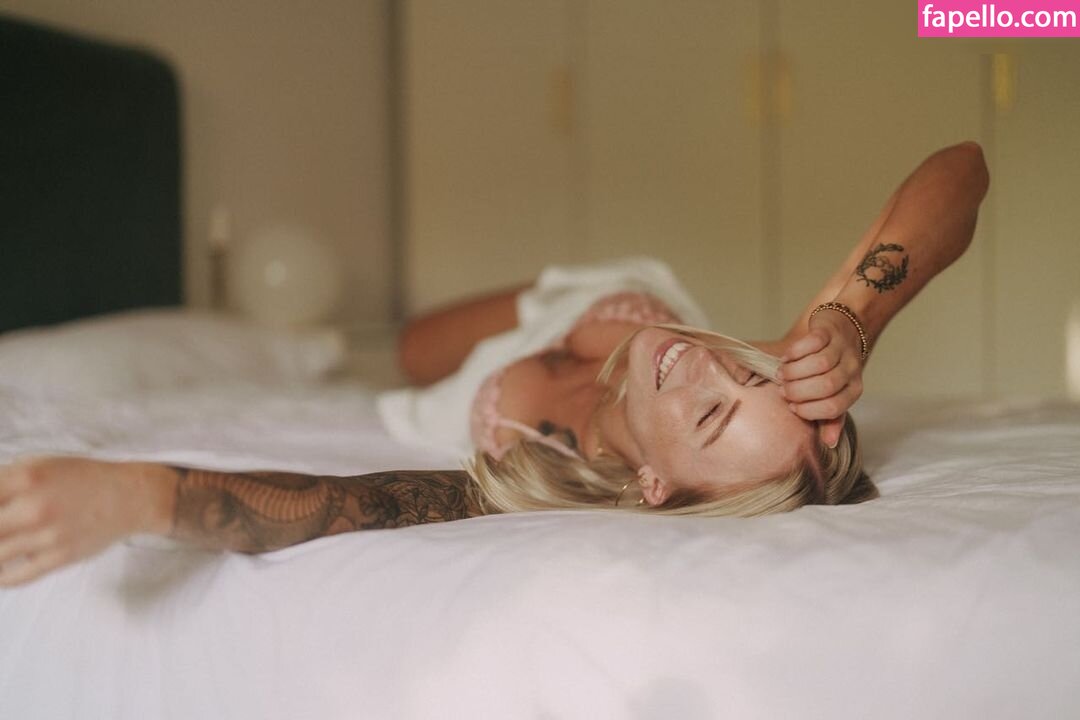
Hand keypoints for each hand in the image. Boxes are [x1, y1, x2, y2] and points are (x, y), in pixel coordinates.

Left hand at [0, 457, 166, 586]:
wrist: (129, 496)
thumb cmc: (82, 478)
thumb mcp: (40, 464)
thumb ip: (3, 481)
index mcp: (24, 476)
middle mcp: (32, 506)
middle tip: (1, 531)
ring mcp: (46, 535)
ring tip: (3, 547)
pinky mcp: (59, 557)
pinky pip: (15, 577)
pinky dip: (0, 578)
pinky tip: (0, 571)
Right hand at [776, 310, 865, 446]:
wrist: (845, 329)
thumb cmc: (834, 369)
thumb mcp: (835, 394)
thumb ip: (830, 417)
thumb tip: (829, 443)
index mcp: (854, 390)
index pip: (834, 407)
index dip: (809, 410)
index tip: (792, 406)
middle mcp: (852, 370)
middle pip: (826, 385)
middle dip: (799, 391)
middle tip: (783, 390)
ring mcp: (842, 349)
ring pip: (820, 363)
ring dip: (795, 372)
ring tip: (782, 375)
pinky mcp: (829, 331)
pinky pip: (813, 342)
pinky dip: (796, 352)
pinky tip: (787, 358)